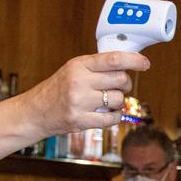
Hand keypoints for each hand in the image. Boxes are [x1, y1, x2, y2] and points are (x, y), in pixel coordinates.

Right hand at [19, 52, 149, 136]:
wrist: (36, 111)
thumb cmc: (58, 89)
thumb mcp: (73, 69)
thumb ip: (96, 66)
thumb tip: (127, 64)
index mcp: (79, 65)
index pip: (113, 59)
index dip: (133, 60)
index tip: (145, 63)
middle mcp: (79, 81)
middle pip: (120, 79)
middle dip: (126, 84)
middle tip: (121, 86)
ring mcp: (79, 102)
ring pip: (118, 99)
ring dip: (119, 101)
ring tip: (109, 101)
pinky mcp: (80, 120)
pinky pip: (111, 118)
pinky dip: (115, 116)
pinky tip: (109, 113)